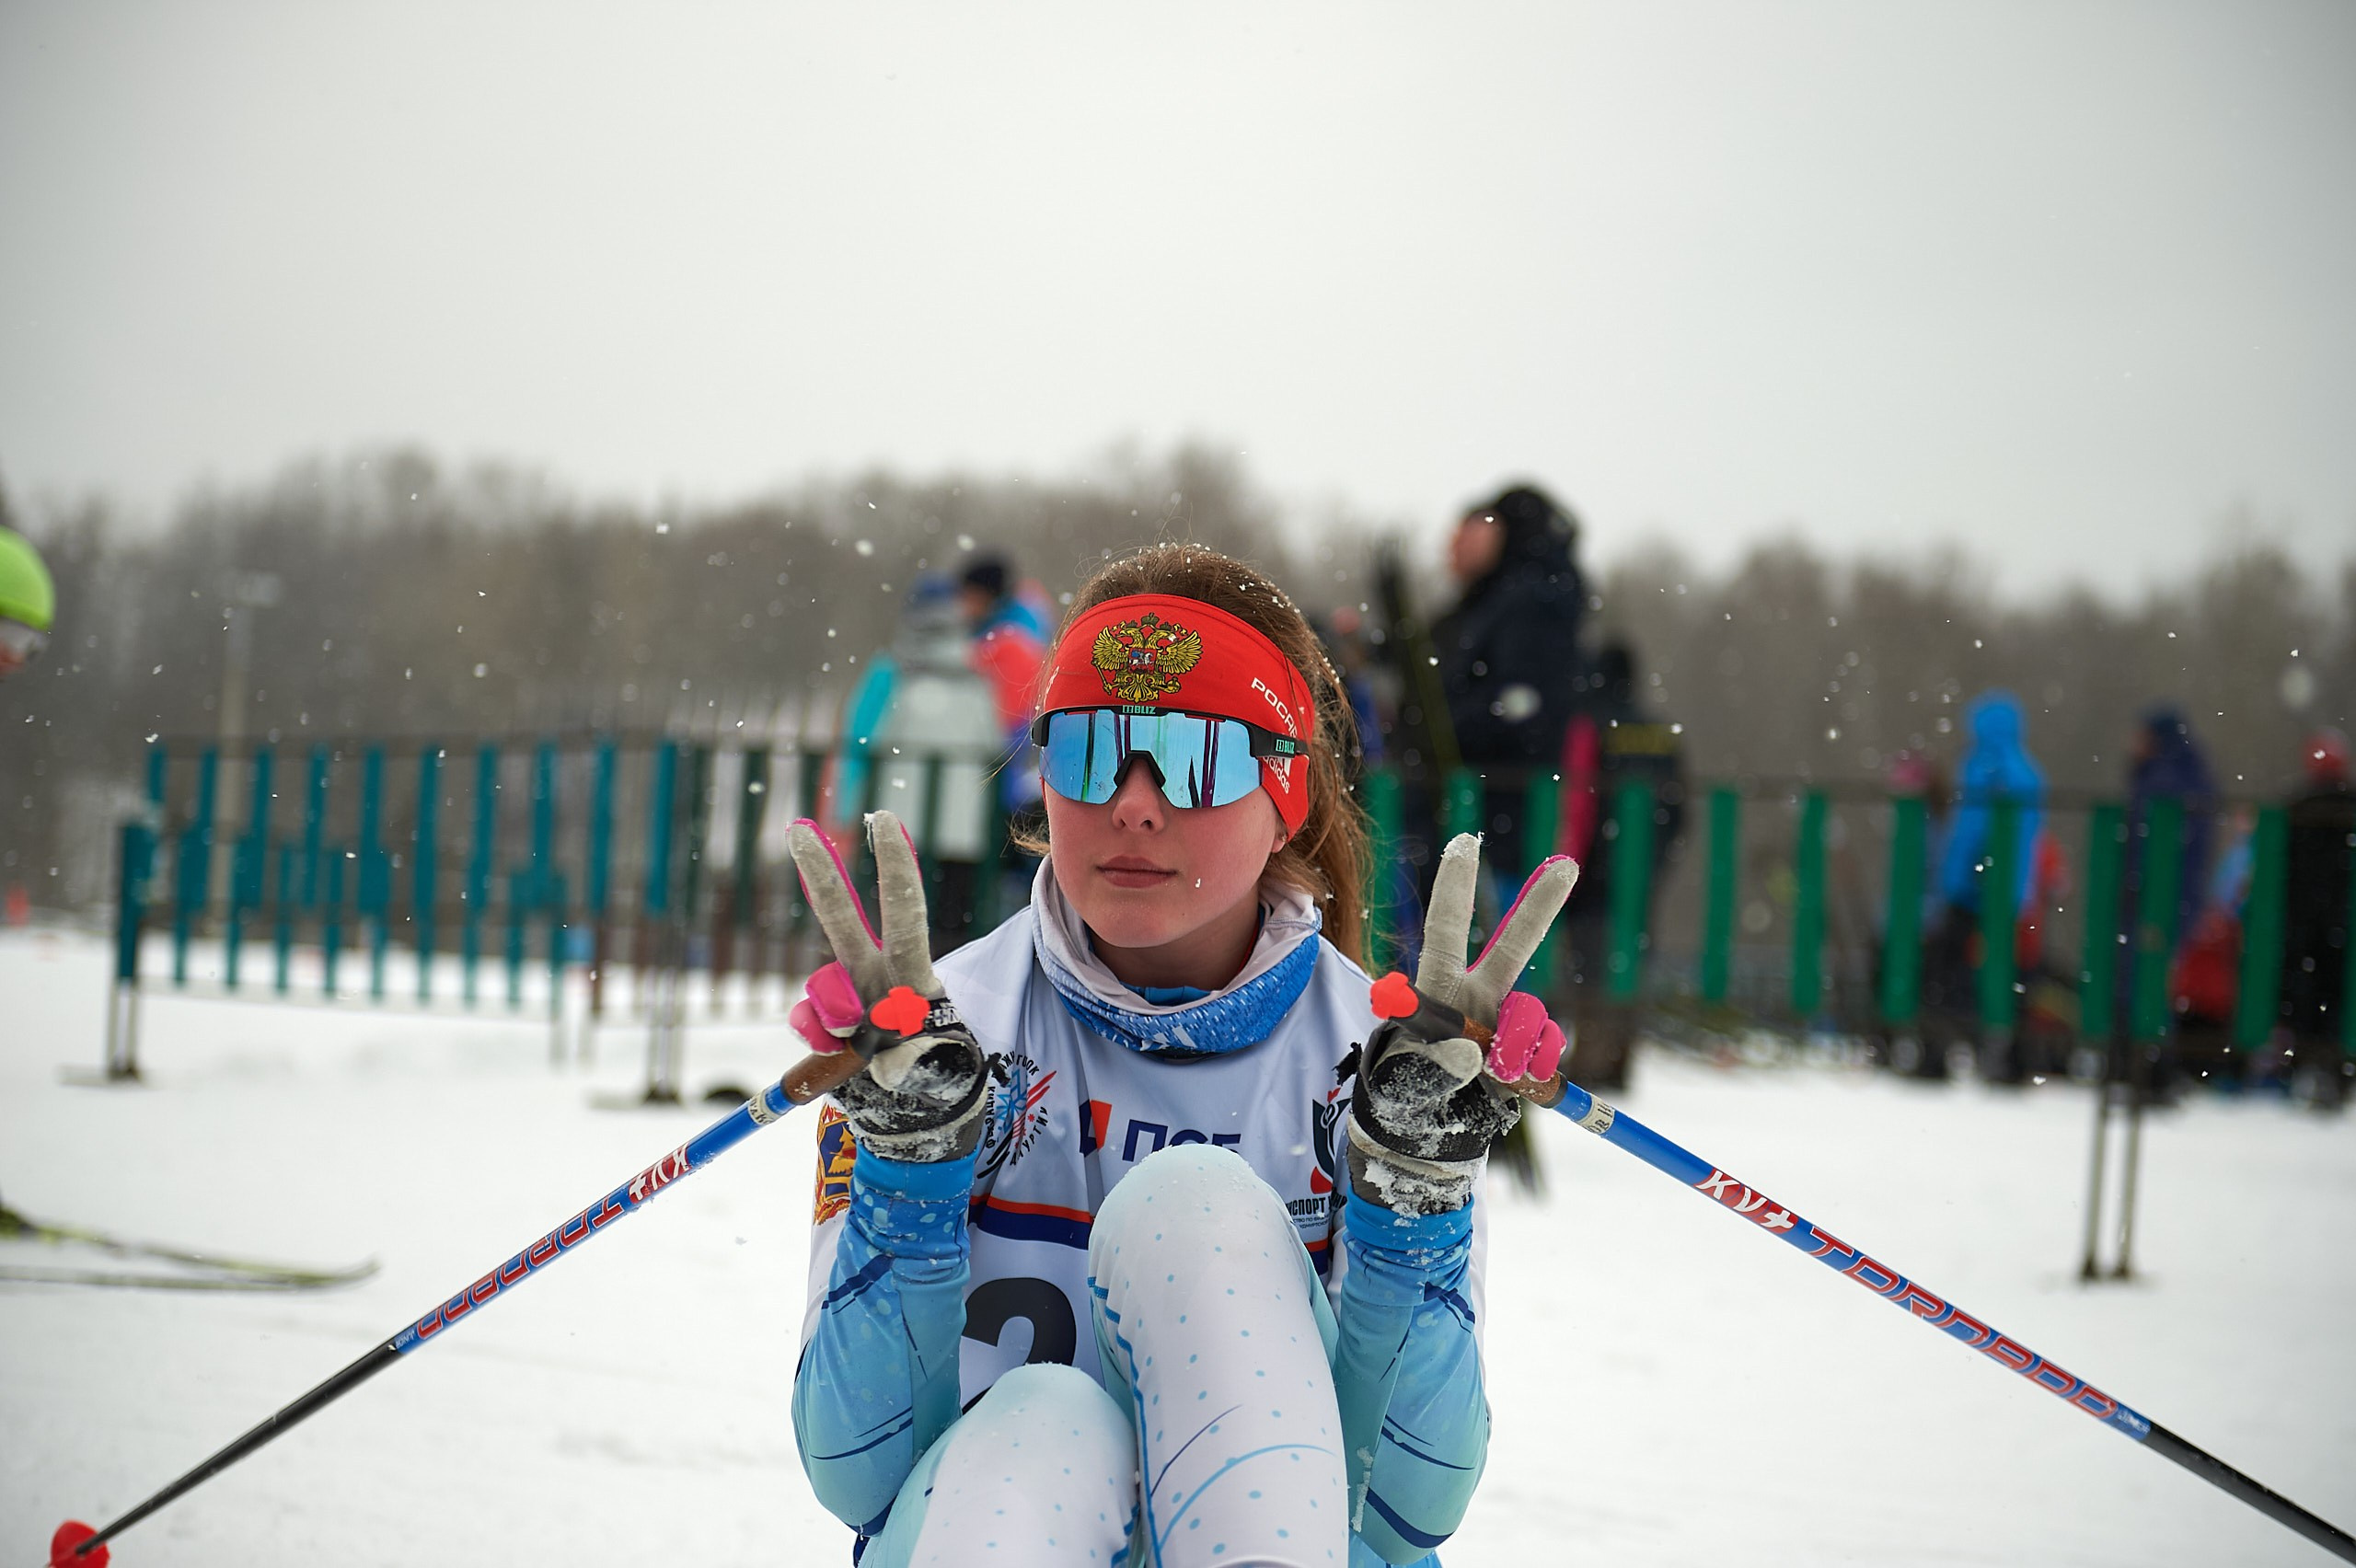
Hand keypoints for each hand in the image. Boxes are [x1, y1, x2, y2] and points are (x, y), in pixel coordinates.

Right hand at [787, 810, 989, 1162]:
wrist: (916, 1110)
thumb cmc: (935, 1076)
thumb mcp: (936, 1066)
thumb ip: (906, 1054)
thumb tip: (864, 1040)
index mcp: (912, 973)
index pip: (904, 910)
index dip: (895, 866)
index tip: (884, 818)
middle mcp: (877, 976)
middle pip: (843, 921)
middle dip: (821, 876)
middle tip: (797, 829)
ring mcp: (850, 1000)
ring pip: (820, 994)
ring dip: (833, 1024)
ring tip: (867, 1053)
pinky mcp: (827, 1028)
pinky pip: (807, 1025)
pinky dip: (818, 1041)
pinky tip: (840, 1056)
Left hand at [1347, 834, 1576, 1212]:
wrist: (1429, 1132)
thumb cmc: (1402, 1097)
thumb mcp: (1405, 1086)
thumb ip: (1435, 1069)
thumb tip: (1472, 1053)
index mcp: (1436, 987)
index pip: (1446, 927)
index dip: (1455, 883)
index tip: (1464, 840)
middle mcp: (1476, 993)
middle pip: (1514, 944)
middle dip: (1541, 906)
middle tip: (1567, 865)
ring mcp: (1505, 1019)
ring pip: (1533, 1015)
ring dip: (1517, 1047)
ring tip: (1489, 1077)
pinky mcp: (1528, 1049)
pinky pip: (1548, 1047)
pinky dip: (1536, 1066)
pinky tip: (1513, 1082)